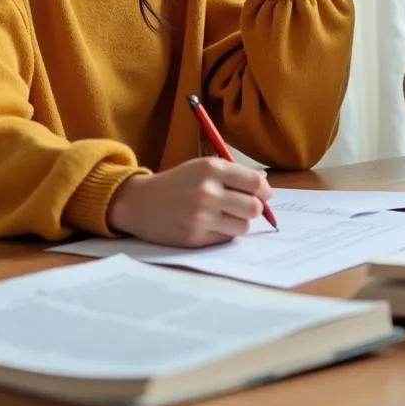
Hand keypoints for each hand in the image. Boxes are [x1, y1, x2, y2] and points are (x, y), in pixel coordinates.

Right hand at [107, 157, 272, 246]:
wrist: (139, 203)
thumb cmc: (177, 182)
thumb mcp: (203, 167)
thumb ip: (234, 172)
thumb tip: (264, 181)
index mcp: (212, 168)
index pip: (255, 183)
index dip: (265, 191)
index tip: (264, 194)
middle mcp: (208, 191)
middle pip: (254, 207)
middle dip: (255, 208)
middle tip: (247, 207)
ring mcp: (201, 217)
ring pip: (243, 226)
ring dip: (240, 222)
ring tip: (226, 215)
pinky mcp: (195, 237)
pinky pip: (226, 238)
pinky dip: (224, 232)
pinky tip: (212, 224)